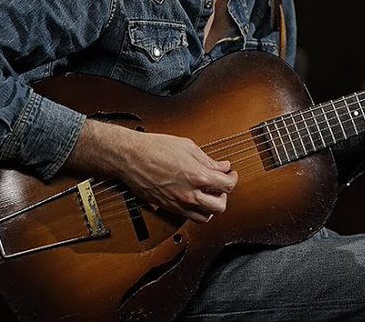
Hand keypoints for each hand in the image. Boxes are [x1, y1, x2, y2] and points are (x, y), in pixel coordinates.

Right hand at [119, 131, 237, 222]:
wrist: (131, 157)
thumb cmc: (155, 148)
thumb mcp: (188, 147)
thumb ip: (208, 160)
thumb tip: (222, 167)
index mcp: (198, 176)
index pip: (227, 185)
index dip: (233, 178)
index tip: (231, 174)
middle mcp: (190, 194)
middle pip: (220, 206)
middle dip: (225, 195)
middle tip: (222, 185)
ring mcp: (178, 203)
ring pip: (205, 217)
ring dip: (211, 207)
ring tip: (208, 194)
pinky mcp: (167, 207)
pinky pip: (188, 217)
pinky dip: (195, 211)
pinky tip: (194, 198)